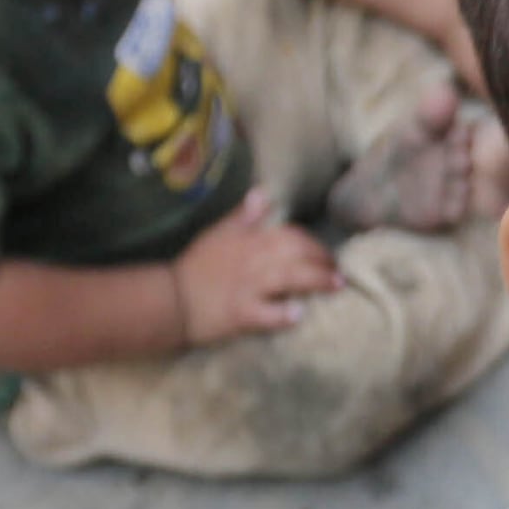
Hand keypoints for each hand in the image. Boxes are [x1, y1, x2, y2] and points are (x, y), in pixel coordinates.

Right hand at [171, 190, 338, 342]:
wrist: (170, 300)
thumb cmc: (195, 267)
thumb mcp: (217, 234)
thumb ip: (242, 216)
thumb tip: (263, 193)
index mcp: (247, 239)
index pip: (289, 233)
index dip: (312, 242)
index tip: (325, 253)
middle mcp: (251, 259)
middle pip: (296, 252)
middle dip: (323, 259)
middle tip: (338, 271)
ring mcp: (247, 287)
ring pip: (289, 278)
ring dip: (317, 280)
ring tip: (337, 285)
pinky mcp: (240, 313)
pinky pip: (267, 314)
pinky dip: (283, 314)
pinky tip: (299, 315)